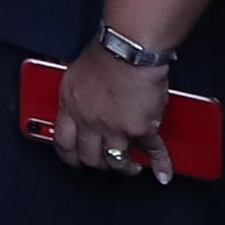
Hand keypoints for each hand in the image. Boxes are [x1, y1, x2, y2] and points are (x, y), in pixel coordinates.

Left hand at [47, 41, 175, 175]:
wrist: (129, 50)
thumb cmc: (106, 52)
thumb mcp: (76, 72)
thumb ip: (77, 91)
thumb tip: (79, 97)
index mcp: (70, 105)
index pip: (62, 141)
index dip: (68, 156)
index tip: (73, 161)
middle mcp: (89, 121)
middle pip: (89, 156)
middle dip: (97, 164)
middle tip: (104, 163)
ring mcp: (114, 129)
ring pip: (116, 161)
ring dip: (123, 167)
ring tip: (130, 166)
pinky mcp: (140, 130)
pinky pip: (151, 152)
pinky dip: (159, 165)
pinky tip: (162, 174)